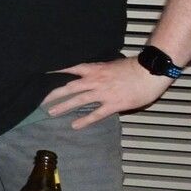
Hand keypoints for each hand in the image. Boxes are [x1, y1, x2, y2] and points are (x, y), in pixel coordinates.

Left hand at [42, 58, 172, 128]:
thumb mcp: (109, 64)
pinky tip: (75, 126)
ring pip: (78, 100)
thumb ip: (96, 70)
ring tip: (51, 113)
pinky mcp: (113, 104)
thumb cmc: (132, 67)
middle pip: (69, 87)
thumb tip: (86, 73)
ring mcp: (103, 93)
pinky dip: (85, 120)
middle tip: (40, 100)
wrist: (149, 72)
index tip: (41, 75)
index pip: (69, 69)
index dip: (55, 72)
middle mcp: (94, 80)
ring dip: (64, 106)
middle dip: (53, 94)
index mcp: (93, 69)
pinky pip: (96, 114)